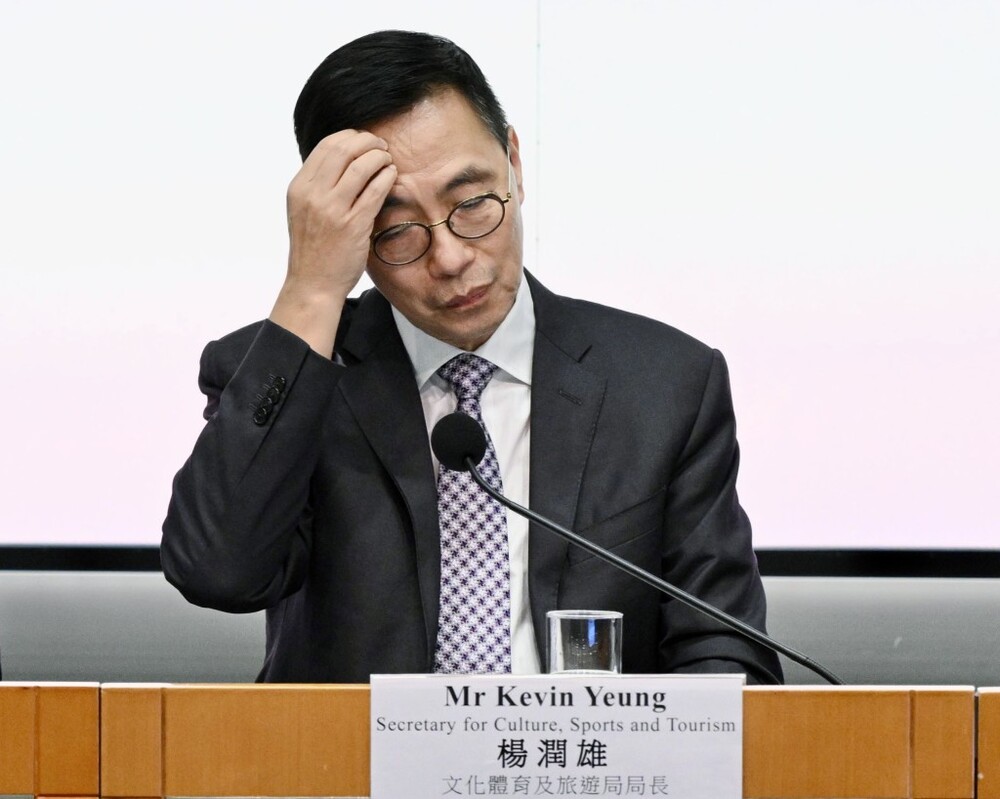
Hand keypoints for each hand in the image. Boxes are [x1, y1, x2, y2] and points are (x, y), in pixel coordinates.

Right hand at [270, 130, 395, 354]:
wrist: (313, 283)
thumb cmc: (313, 248)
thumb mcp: (304, 210)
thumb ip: (319, 185)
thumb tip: (345, 159)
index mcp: (299, 187)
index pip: (326, 145)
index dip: (351, 137)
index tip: (365, 142)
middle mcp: (313, 194)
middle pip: (344, 149)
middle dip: (368, 142)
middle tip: (382, 147)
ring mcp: (332, 209)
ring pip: (361, 165)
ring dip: (380, 157)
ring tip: (388, 161)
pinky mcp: (352, 225)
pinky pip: (375, 190)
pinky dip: (386, 177)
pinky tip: (392, 176)